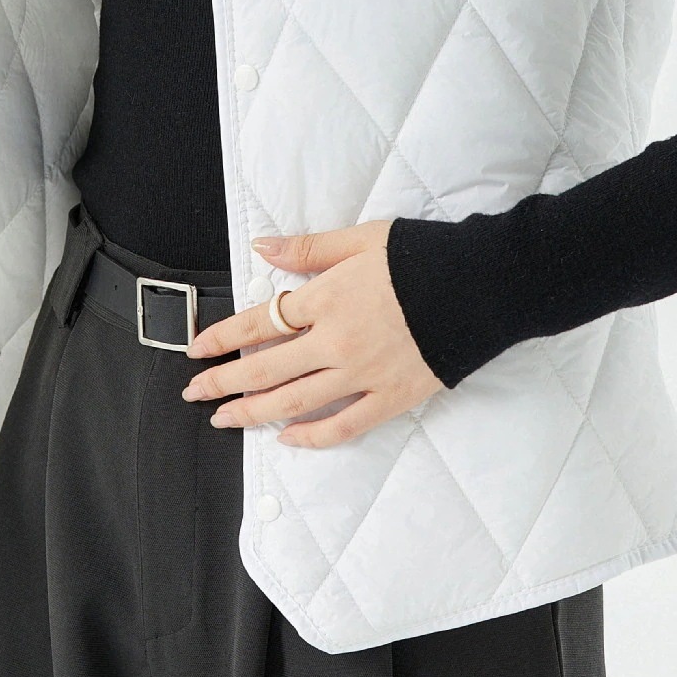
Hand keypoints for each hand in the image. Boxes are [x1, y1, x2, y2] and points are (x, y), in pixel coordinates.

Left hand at [180, 220, 444, 447]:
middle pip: (265, 369)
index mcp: (326, 298)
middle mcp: (336, 341)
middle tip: (195, 390)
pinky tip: (288, 438)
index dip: (222, 338)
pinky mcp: (391, 397)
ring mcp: (363, 374)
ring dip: (253, 412)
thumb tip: (260, 246)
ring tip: (225, 418)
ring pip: (295, 402)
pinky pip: (343, 425)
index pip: (258, 323)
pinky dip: (312, 436)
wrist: (481, 285)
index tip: (197, 348)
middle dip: (223, 381)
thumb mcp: (361, 238)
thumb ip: (307, 248)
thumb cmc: (423, 256)